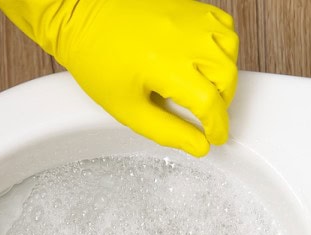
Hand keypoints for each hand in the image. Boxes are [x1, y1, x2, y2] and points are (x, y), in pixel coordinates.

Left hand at [0, 0, 238, 156]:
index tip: (215, 137)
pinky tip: (205, 59)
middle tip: (206, 116)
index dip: (217, 127)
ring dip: (224, 75)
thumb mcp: (128, 109)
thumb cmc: (97, 58)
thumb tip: (198, 146)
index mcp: (168, 66)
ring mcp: (190, 19)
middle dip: (222, 103)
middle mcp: (185, 39)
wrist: (80, 14)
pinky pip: (223, 26)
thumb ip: (167, 131)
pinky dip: (222, 46)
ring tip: (206, 87)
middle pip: (227, 78)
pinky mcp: (190, 6)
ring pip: (230, 51)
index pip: (211, 104)